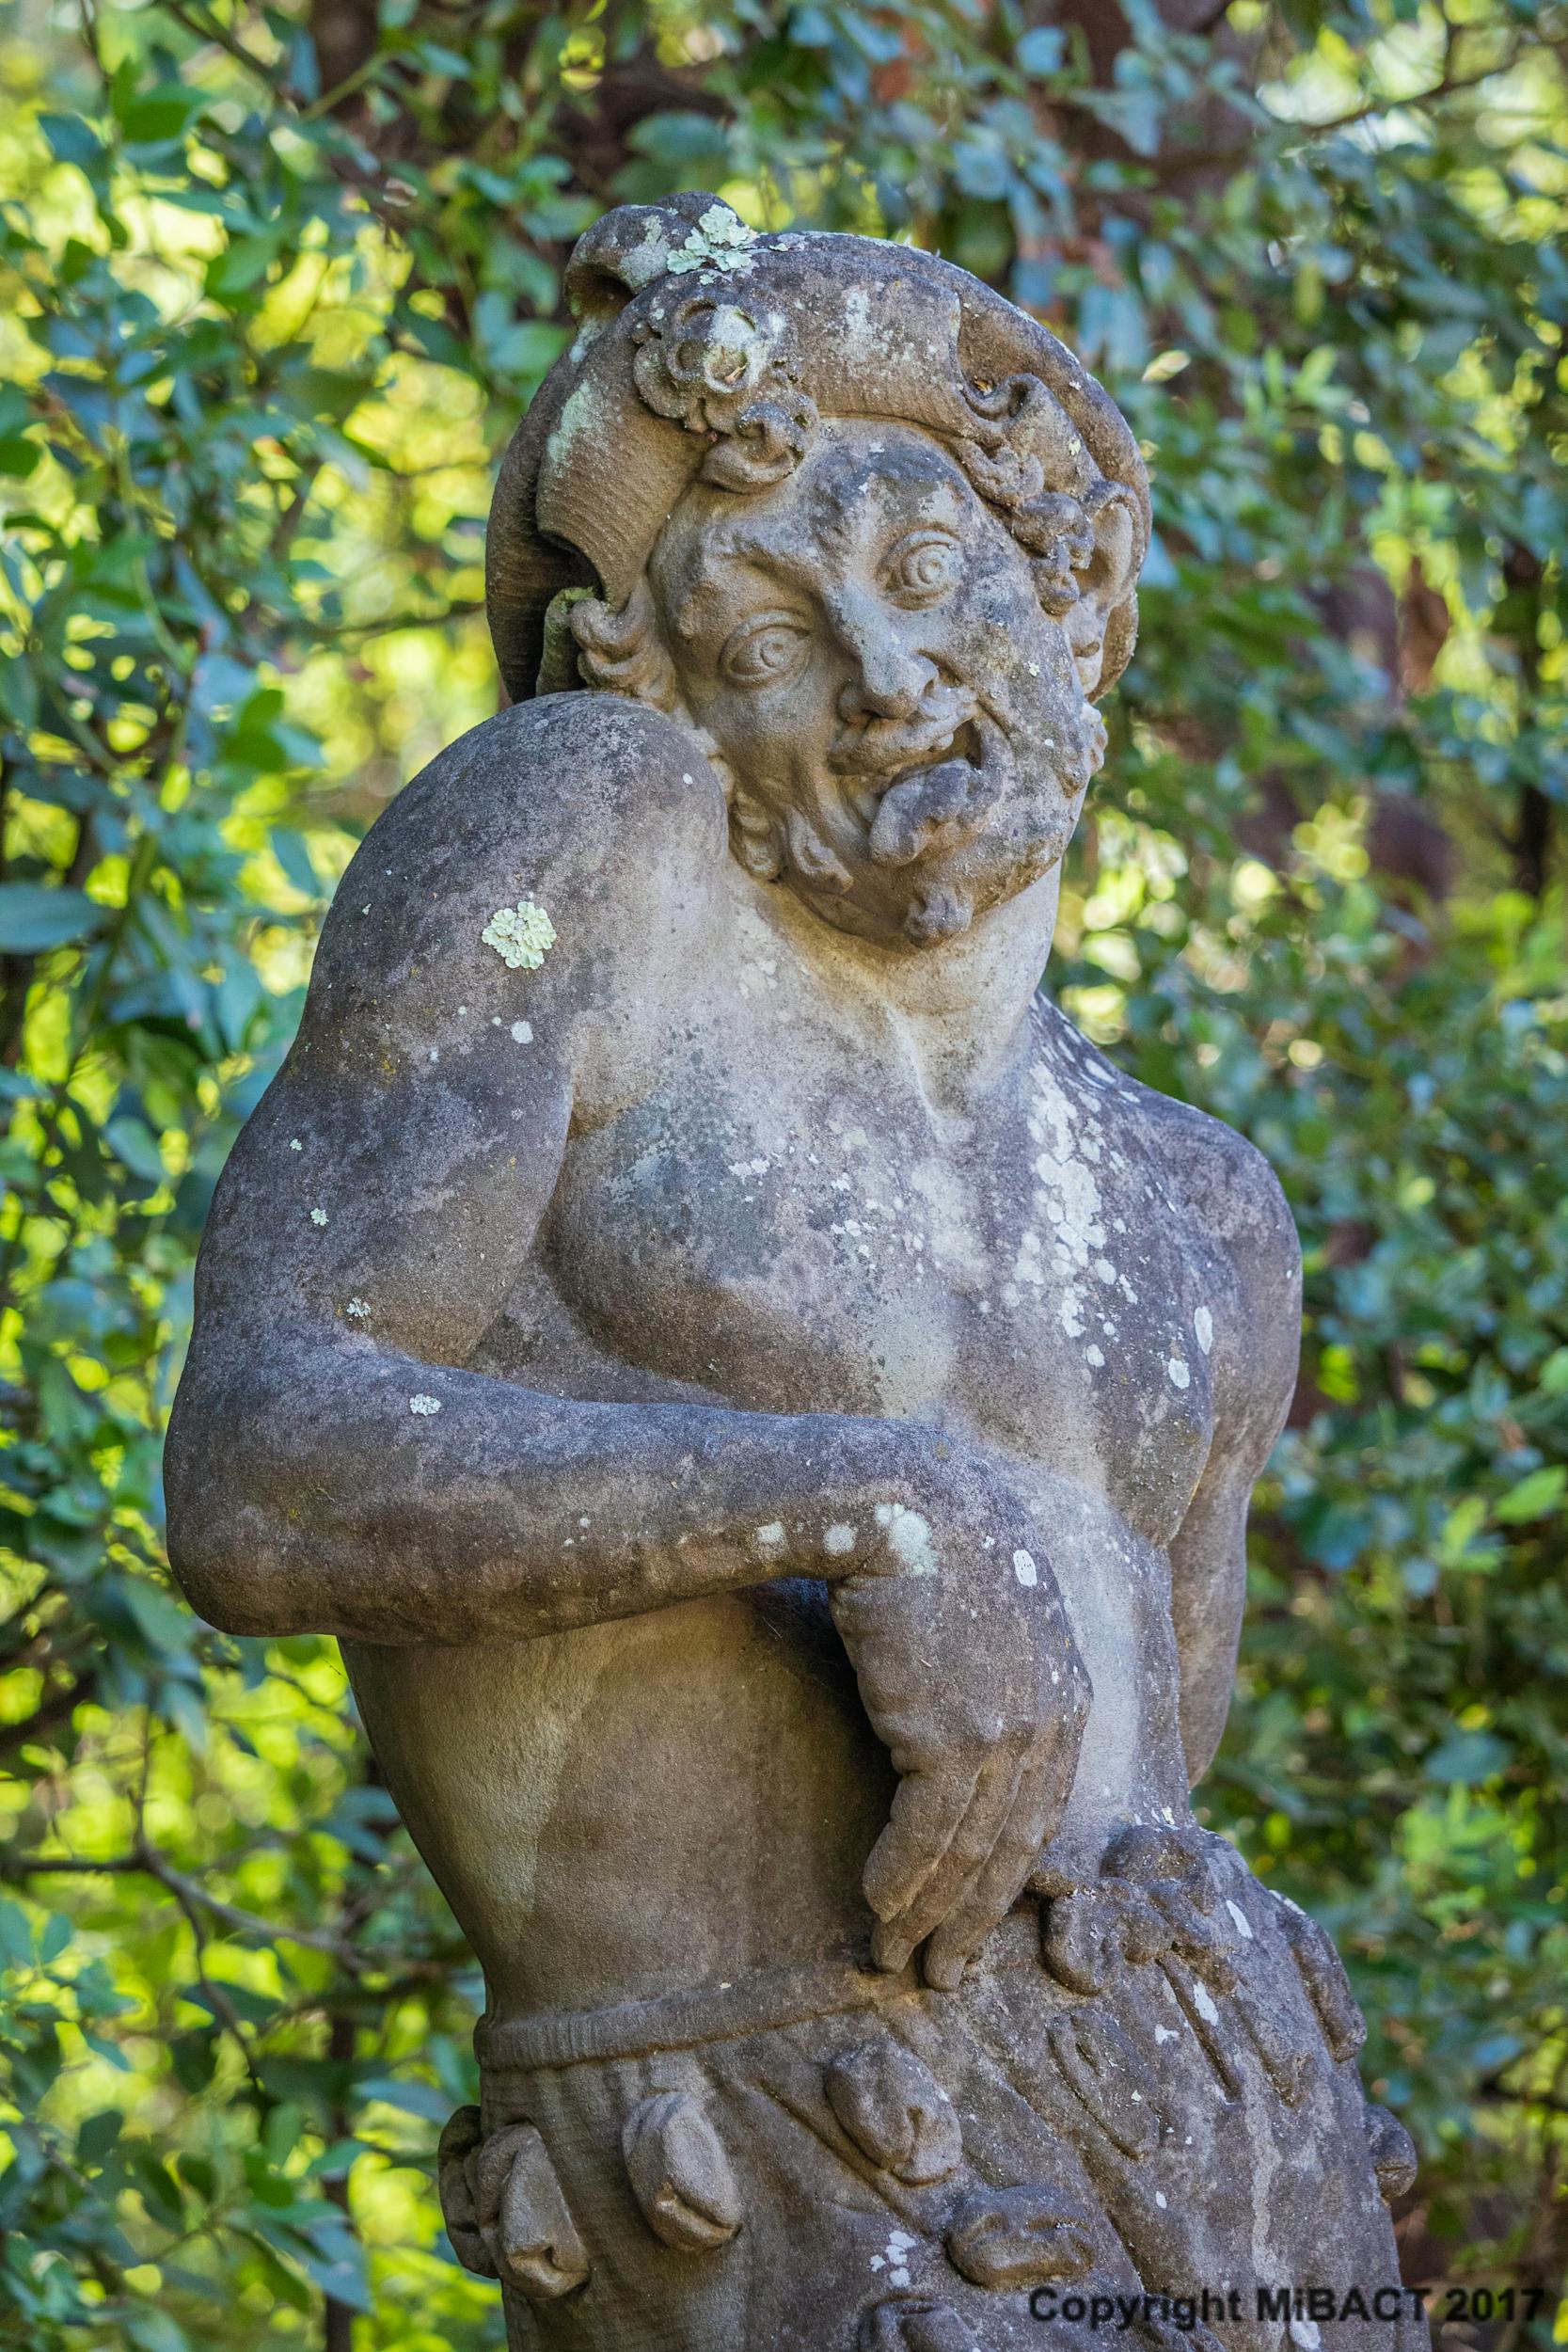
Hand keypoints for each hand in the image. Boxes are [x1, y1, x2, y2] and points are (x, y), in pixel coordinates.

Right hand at [830, 1452, 1090, 1990]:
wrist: (899, 1497)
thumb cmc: (931, 1536)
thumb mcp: (997, 1600)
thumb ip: (1005, 1663)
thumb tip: (975, 1714)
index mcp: (1070, 1689)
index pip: (1044, 1808)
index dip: (1008, 1872)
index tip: (977, 1914)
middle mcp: (1053, 1719)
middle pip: (1016, 1846)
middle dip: (977, 1918)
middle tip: (944, 1972)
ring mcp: (1007, 1731)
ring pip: (970, 1851)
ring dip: (930, 1914)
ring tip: (896, 1957)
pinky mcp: (952, 1734)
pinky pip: (927, 1832)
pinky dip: (900, 1878)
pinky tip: (877, 1906)